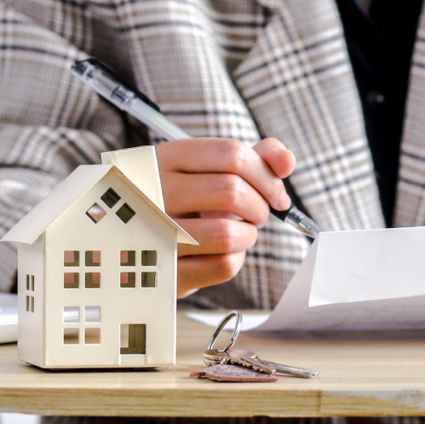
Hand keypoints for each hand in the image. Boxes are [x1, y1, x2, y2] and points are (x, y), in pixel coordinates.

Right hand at [155, 138, 294, 297]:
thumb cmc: (187, 200)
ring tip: (242, 232)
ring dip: (249, 235)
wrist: (138, 240)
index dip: (266, 174)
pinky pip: (221, 266)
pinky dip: (237, 259)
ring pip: (228, 233)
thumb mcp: (210, 170)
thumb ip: (254, 157)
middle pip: (232, 191)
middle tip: (258, 214)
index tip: (276, 193)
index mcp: (168, 158)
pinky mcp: (164, 270)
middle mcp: (154, 191)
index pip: (232, 153)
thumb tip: (286, 160)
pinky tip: (226, 252)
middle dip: (260, 206)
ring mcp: (154, 231)